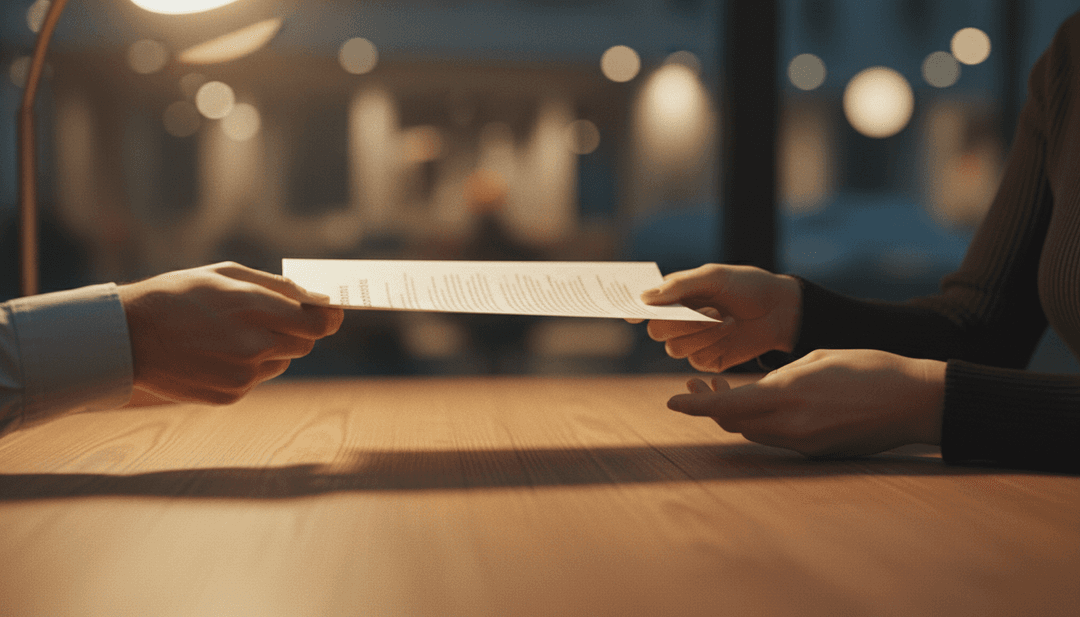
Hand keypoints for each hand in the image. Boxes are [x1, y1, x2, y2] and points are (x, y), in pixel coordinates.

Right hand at [118, 262, 343, 404]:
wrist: (128, 338)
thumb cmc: (178, 296)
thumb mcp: (225, 275)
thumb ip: (278, 287)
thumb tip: (318, 298)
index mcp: (255, 308)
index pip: (319, 322)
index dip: (329, 317)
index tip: (331, 312)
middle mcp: (254, 345)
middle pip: (305, 343)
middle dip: (297, 330)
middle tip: (272, 318)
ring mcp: (243, 374)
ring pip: (283, 361)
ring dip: (271, 348)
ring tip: (232, 334)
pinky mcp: (232, 395)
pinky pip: (257, 379)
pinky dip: (248, 366)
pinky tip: (217, 353)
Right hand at [635, 264, 801, 371]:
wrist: (779, 309)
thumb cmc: (746, 286)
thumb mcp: (713, 277)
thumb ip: (679, 286)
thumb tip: (644, 298)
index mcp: (674, 297)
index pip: (643, 307)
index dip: (632, 312)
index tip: (632, 316)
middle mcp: (678, 321)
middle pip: (656, 331)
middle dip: (679, 322)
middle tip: (707, 310)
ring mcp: (691, 342)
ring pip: (674, 348)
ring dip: (701, 333)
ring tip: (725, 318)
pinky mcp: (707, 360)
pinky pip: (696, 359)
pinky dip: (713, 343)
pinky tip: (730, 330)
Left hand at [667, 349, 945, 457]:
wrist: (915, 401)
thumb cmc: (871, 368)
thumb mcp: (817, 359)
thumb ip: (780, 377)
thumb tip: (757, 389)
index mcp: (790, 395)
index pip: (729, 405)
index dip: (696, 406)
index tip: (672, 401)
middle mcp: (793, 425)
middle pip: (734, 423)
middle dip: (709, 407)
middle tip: (694, 386)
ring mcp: (805, 443)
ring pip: (753, 432)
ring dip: (734, 415)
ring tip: (720, 390)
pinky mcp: (817, 451)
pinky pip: (777, 438)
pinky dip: (760, 423)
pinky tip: (758, 404)